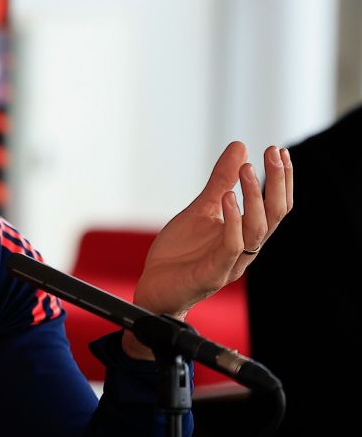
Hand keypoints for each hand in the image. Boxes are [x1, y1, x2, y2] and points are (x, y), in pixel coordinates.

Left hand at [122, 142, 293, 358]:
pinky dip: (233, 222)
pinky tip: (227, 198)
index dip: (281, 180)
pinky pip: (231, 248)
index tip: (280, 150)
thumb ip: (220, 181)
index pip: (275, 207)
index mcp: (245, 234)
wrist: (154, 289)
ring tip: (247, 169)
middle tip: (274, 153)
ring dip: (255, 198)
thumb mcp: (200, 209)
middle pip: (274, 216)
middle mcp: (244, 249)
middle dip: (277, 183)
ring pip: (257, 231)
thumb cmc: (179, 253)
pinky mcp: (213, 274)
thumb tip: (240, 147)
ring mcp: (231, 263)